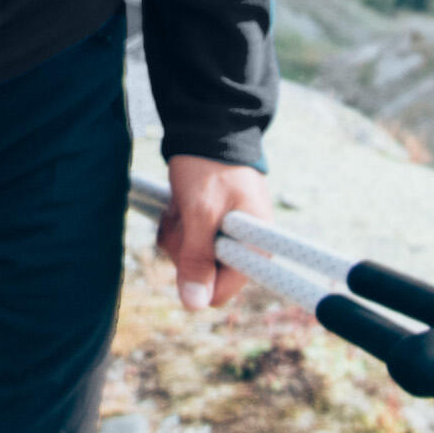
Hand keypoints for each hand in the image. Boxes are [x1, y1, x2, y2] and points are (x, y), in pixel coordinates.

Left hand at [155, 151, 266, 311]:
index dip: (201, 281)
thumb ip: (198, 259)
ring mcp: (227, 235)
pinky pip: (186, 241)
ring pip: (189, 257)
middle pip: (202, 275)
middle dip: (183, 249)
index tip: (188, 251)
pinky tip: (179, 203)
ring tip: (182, 204)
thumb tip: (194, 305)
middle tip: (184, 218)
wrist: (207, 128)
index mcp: (256, 245)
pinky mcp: (211, 226)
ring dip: (177, 233)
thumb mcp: (201, 213)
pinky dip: (177, 224)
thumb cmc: (209, 167)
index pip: (225, 290)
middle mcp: (245, 245)